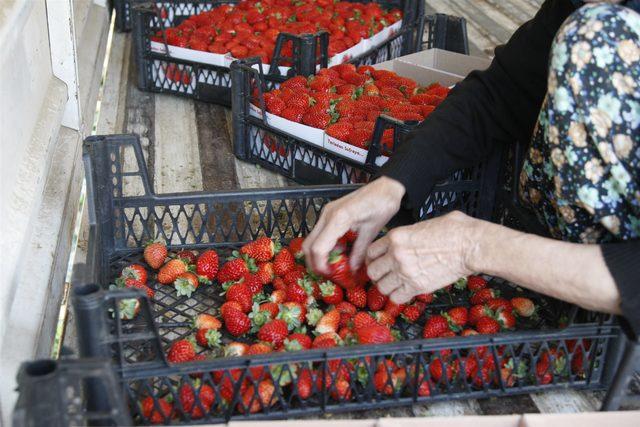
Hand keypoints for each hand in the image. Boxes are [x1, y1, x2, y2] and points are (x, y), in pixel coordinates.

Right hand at [303, 177, 405, 274]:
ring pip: (311, 239)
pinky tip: (338, 252)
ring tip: (334, 265)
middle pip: (308, 245)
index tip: (330, 275)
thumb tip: (351, 269)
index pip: (319, 248)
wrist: (386, 186)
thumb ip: (360, 251)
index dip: (321, 265)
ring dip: (318, 254)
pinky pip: (319, 233)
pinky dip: (323, 245)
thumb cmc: (382, 204)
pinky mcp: (329, 213)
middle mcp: (327, 215)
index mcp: (338, 219)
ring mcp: (326, 213)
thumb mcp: (372, 231)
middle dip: (314, 262)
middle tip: (328, 273)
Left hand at [365, 211, 482, 302]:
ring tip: (396, 284)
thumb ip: (408, 234)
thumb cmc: (454, 230)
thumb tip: (407, 239)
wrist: (470, 245)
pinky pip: (397, 298)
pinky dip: (399, 297)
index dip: (373, 259)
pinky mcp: (417, 286)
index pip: (371, 251)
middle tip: (385, 275)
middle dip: (378, 274)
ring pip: (382, 287)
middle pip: (373, 271)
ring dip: (387, 287)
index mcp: (396, 236)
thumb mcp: (423, 225)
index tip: (378, 262)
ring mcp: (405, 272)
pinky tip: (405, 292)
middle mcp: (396, 255)